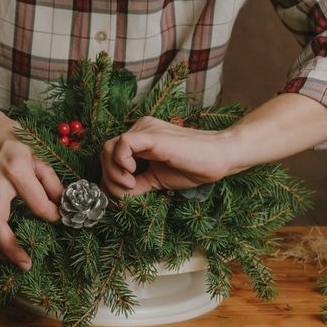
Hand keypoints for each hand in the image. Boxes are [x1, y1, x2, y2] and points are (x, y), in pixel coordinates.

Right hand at [0, 103, 62, 269]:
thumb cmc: (14, 143)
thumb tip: (63, 207)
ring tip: (6, 257)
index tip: (59, 221)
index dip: (52, 216)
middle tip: (25, 263)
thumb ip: (52, 182)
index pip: (37, 202)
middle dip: (9, 248)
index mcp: (16, 169)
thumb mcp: (39, 156)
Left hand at [99, 116, 231, 196]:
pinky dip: (120, 162)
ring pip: (109, 148)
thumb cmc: (194, 167)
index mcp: (141, 139)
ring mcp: (145, 130)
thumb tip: (115, 196)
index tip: (122, 193)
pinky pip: (122, 144)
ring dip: (113, 173)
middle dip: (109, 177)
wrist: (220, 158)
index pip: (110, 155)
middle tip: (126, 191)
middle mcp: (140, 130)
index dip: (109, 176)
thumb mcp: (157, 181)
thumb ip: (137, 185)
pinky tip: (133, 174)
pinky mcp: (152, 135)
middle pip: (105, 152)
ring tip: (131, 186)